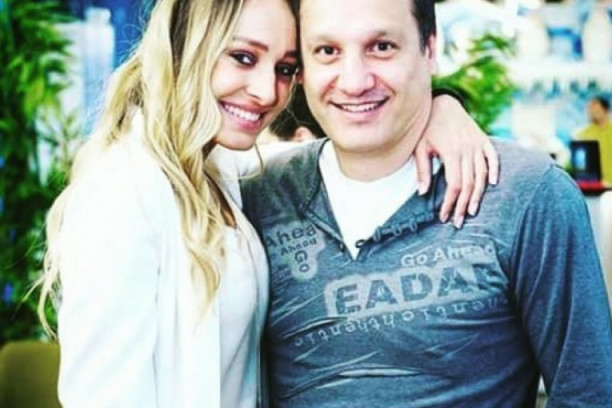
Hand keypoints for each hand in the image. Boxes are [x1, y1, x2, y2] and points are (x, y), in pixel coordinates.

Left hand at [415, 94, 498, 227]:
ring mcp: (477, 144)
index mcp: (451, 153)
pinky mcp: (483, 139)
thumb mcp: (419, 147)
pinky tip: (494, 184)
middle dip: (464, 205)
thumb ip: (422, 170)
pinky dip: (495, 169)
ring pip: (482, 174)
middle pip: (469, 184)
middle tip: (459, 221)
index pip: (454, 185)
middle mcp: (467, 149)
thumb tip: (422, 193)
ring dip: (478, 194)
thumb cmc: (426, 127)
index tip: (444, 216)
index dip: (450, 203)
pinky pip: (493, 156)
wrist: (442, 102)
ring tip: (473, 210)